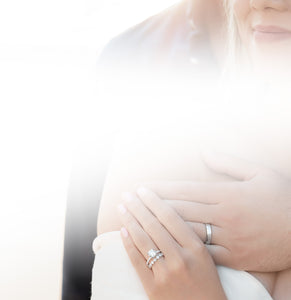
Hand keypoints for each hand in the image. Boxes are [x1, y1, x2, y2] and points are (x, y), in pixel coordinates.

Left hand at [117, 187, 226, 299]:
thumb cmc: (209, 284)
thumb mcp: (209, 256)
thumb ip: (195, 234)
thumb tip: (170, 212)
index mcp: (197, 249)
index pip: (171, 217)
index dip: (154, 201)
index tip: (143, 189)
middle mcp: (181, 259)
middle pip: (154, 225)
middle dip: (138, 206)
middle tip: (127, 194)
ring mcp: (167, 274)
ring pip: (143, 240)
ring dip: (130, 220)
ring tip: (121, 207)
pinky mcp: (154, 288)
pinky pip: (137, 261)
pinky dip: (128, 244)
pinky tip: (123, 230)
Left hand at [140, 151, 290, 271]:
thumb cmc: (280, 199)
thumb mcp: (259, 173)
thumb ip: (229, 162)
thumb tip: (204, 151)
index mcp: (227, 194)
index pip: (186, 190)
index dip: (161, 188)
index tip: (141, 187)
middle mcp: (224, 215)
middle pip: (179, 209)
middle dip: (152, 204)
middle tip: (129, 200)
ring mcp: (227, 238)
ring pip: (185, 231)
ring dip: (159, 225)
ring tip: (137, 220)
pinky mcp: (232, 257)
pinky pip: (200, 253)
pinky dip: (180, 248)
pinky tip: (162, 245)